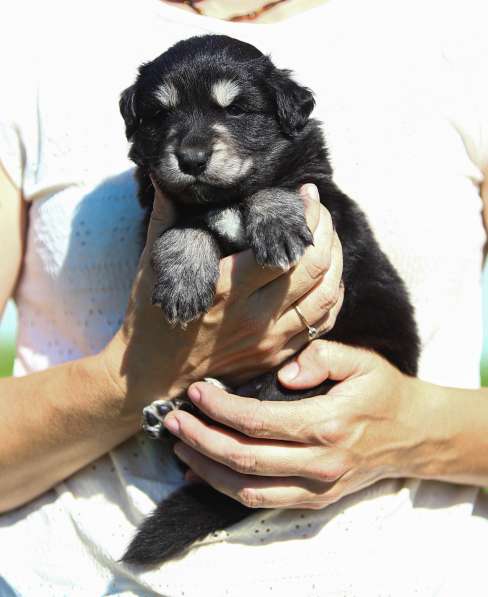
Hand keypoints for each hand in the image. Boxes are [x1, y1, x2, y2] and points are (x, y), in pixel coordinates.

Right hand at [100, 183, 343, 413]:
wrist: (151, 380)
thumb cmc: (149, 323)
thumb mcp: (152, 268)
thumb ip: (165, 218)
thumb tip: (166, 177)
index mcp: (225, 289)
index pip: (284, 248)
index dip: (304, 216)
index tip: (306, 194)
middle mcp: (255, 317)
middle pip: (314, 269)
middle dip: (325, 231)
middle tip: (319, 211)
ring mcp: (270, 341)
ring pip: (327, 296)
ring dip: (336, 261)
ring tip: (327, 237)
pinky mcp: (277, 356)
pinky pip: (321, 325)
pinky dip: (333, 295)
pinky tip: (328, 276)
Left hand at [164, 341, 425, 508]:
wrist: (411, 435)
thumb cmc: (381, 392)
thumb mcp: (360, 361)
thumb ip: (322, 358)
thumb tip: (283, 373)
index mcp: (327, 425)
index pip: (258, 421)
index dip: (220, 409)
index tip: (196, 392)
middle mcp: (319, 463)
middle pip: (244, 459)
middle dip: (200, 440)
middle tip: (172, 422)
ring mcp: (316, 488)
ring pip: (246, 489)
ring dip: (206, 469)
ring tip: (179, 447)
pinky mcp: (314, 501)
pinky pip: (261, 502)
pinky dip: (226, 491)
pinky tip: (202, 474)